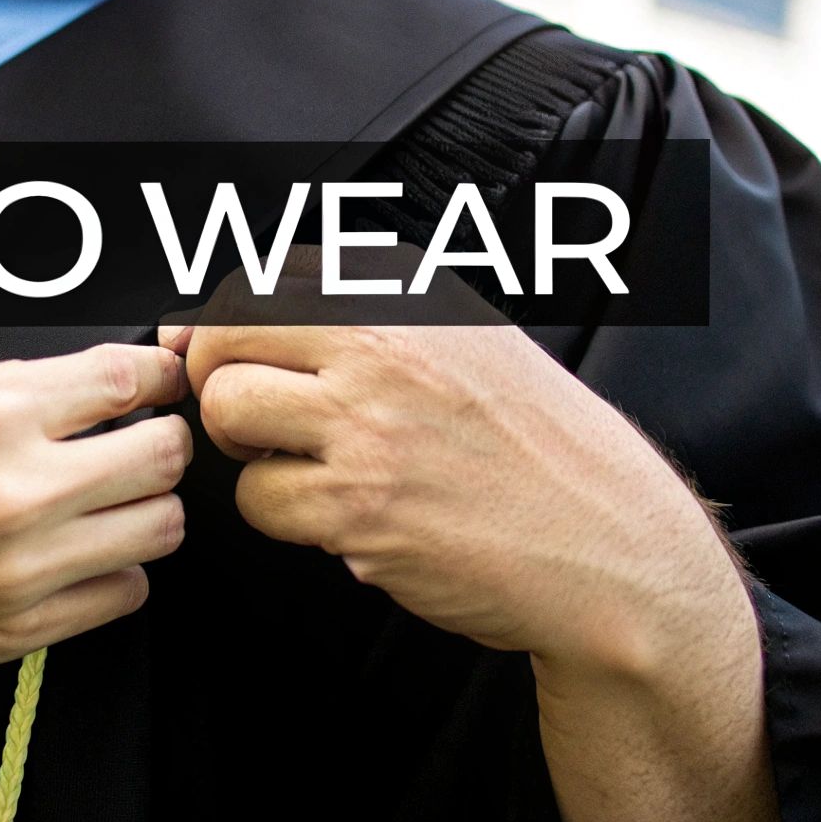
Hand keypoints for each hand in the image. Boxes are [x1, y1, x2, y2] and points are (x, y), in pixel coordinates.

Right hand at [0, 343, 191, 699]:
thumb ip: (18, 398)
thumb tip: (106, 385)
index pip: (127, 377)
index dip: (156, 378)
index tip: (157, 387)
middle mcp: (18, 485)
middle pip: (165, 453)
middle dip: (160, 443)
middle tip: (138, 448)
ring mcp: (27, 563)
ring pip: (163, 526)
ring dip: (146, 511)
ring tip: (108, 508)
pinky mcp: (25, 626)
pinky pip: (129, 592)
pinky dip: (116, 573)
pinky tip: (77, 560)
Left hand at [167, 322, 751, 679]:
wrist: (608, 543)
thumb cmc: (535, 447)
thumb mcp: (467, 338)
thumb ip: (365, 315)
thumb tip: (221, 318)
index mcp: (406, 295)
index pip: (263, 277)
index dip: (220, 321)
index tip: (216, 352)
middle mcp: (383, 346)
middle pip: (223, 336)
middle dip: (212, 378)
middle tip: (248, 415)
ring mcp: (367, 427)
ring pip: (227, 412)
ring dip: (244, 448)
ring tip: (296, 464)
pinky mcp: (358, 508)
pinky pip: (258, 499)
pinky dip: (282, 514)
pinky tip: (336, 515)